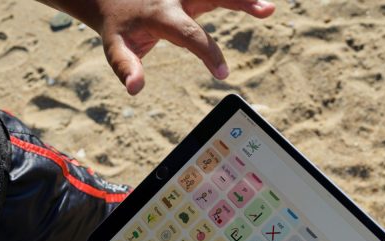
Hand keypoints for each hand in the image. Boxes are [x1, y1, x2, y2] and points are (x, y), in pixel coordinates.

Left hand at [42, 0, 275, 94]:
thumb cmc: (118, 26)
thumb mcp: (115, 47)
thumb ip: (126, 67)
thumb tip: (134, 89)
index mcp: (161, 14)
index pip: (190, 35)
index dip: (208, 53)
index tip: (223, 73)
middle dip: (240, 1)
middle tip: (267, 9)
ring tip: (269, 8)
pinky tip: (257, 4)